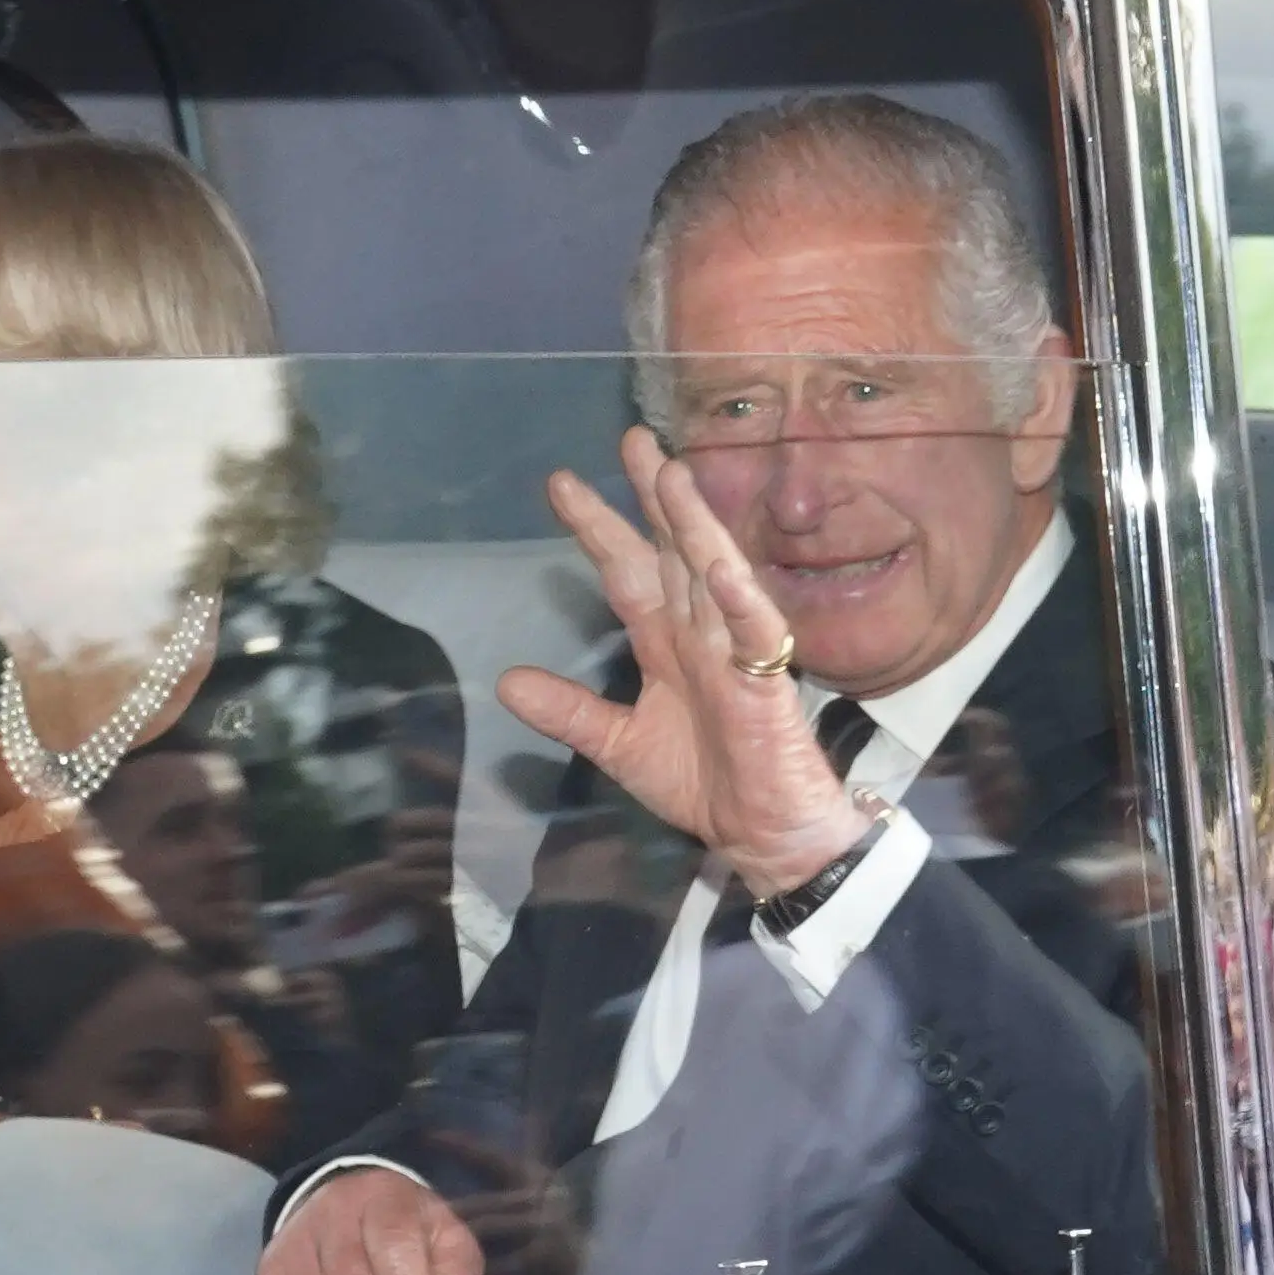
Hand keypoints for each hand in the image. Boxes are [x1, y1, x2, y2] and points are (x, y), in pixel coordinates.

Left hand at [497, 426, 870, 895]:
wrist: (764, 836)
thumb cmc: (706, 785)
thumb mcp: (621, 746)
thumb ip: (569, 713)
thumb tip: (506, 680)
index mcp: (666, 645)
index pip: (627, 573)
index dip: (597, 530)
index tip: (561, 484)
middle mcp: (700, 635)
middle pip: (673, 552)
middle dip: (654, 498)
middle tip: (632, 438)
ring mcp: (736, 653)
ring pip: (714, 576)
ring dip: (695, 527)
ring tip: (672, 477)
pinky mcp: (767, 683)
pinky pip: (755, 636)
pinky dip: (740, 604)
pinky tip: (720, 570)